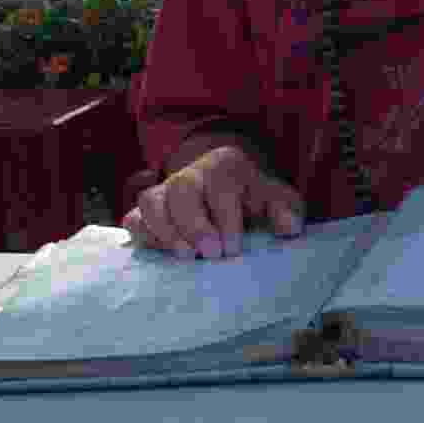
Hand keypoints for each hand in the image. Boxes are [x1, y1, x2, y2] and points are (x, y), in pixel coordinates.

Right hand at [127, 143, 305, 259]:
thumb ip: (286, 210)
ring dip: (165, 231)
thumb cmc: (257, 200)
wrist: (233, 195)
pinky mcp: (149, 211)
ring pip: (151, 201)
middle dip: (194, 225)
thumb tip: (289, 227)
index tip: (234, 248)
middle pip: (181, 189)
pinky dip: (144, 236)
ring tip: (186, 257)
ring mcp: (166, 190)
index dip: (225, 217)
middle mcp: (191, 173)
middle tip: (211, 254)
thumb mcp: (278, 200)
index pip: (220, 184)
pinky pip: (134, 218)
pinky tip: (163, 255)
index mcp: (225, 164)